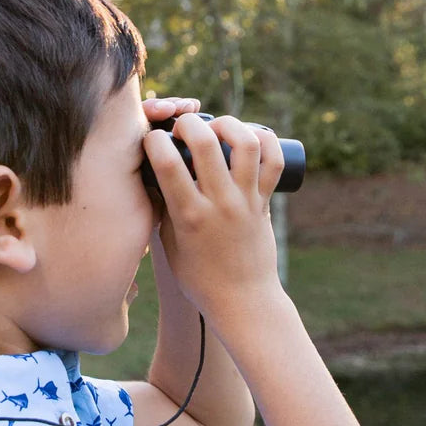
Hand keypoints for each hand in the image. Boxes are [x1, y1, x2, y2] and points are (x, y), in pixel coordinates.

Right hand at [142, 108, 285, 321]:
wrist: (243, 302)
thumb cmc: (199, 279)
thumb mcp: (169, 244)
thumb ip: (163, 209)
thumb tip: (154, 176)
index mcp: (188, 216)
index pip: (166, 163)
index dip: (154, 141)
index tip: (152, 140)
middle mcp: (219, 204)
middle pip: (205, 143)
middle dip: (188, 123)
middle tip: (182, 127)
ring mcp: (246, 201)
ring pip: (245, 143)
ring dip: (228, 124)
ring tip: (217, 127)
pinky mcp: (266, 202)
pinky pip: (273, 161)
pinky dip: (265, 141)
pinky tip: (250, 136)